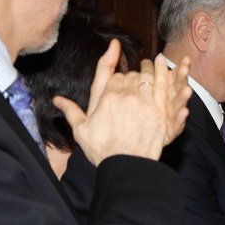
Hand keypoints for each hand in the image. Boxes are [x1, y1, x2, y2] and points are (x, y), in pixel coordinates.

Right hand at [54, 42, 190, 164]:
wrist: (126, 166)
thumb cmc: (103, 150)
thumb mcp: (81, 130)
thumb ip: (71, 111)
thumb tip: (56, 99)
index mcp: (106, 97)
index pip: (113, 75)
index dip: (117, 72)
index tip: (118, 57)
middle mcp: (125, 96)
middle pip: (132, 75)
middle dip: (135, 73)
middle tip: (141, 70)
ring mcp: (144, 103)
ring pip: (149, 77)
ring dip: (152, 70)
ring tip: (156, 64)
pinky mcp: (159, 111)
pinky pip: (164, 87)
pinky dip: (165, 76)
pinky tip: (168, 69)